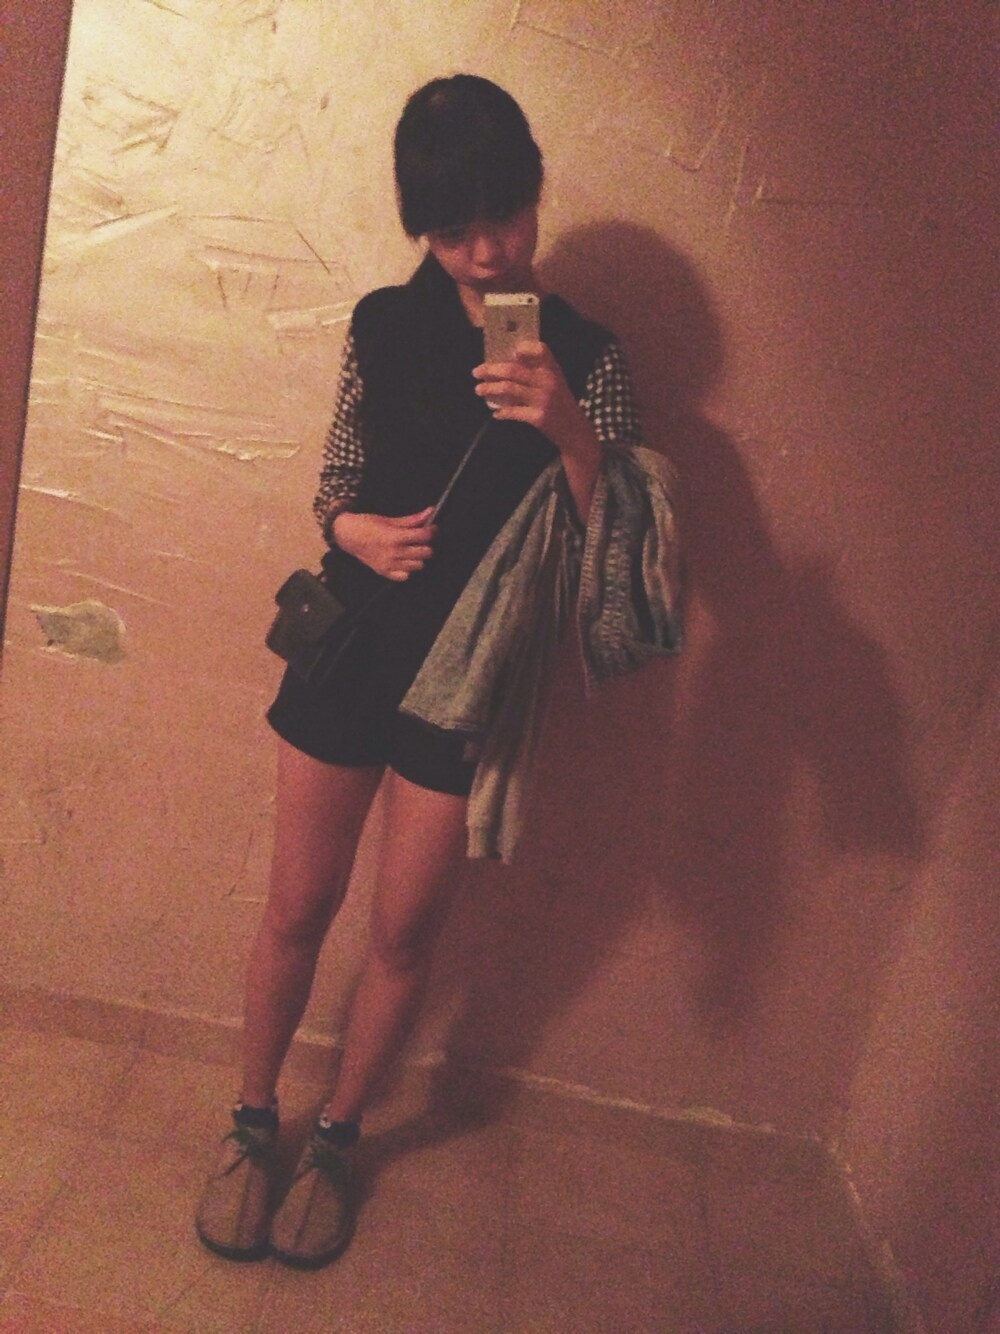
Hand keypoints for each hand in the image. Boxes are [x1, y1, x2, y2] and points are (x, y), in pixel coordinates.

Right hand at [331, 508, 435, 580]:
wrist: (348, 536)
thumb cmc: (368, 525)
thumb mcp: (390, 520)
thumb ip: (413, 519)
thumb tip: (431, 512)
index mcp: (395, 537)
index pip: (424, 536)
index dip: (431, 531)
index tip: (431, 528)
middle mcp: (393, 553)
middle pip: (425, 553)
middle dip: (427, 545)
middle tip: (422, 540)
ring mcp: (389, 565)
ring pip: (418, 566)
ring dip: (419, 558)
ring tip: (413, 551)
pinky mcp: (384, 572)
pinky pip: (405, 576)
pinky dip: (408, 570)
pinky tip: (404, 562)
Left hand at [473, 340, 593, 459]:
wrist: (575, 431)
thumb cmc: (561, 405)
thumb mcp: (555, 384)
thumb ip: (537, 373)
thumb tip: (506, 364)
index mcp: (553, 370)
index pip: (541, 350)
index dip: (524, 347)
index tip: (508, 350)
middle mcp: (548, 382)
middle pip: (514, 370)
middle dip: (491, 370)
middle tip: (477, 372)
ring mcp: (543, 400)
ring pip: (509, 389)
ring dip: (490, 389)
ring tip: (478, 390)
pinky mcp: (538, 417)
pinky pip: (514, 412)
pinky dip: (502, 412)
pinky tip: (495, 413)